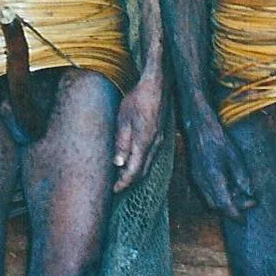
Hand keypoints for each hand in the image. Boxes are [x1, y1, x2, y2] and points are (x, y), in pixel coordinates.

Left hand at [113, 75, 164, 190]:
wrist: (157, 85)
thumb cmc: (137, 99)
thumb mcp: (124, 120)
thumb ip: (122, 143)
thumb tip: (118, 164)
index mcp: (145, 142)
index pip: (134, 171)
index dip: (124, 182)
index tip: (114, 190)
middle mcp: (155, 145)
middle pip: (142, 171)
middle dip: (129, 181)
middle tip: (116, 187)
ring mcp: (160, 140)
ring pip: (148, 165)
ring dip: (136, 173)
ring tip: (121, 177)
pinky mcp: (160, 135)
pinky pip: (151, 156)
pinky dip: (141, 163)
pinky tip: (132, 161)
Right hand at [186, 115, 256, 220]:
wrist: (199, 127)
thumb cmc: (218, 139)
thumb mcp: (235, 157)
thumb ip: (241, 177)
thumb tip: (248, 193)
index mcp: (213, 178)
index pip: (224, 204)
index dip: (235, 214)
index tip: (244, 220)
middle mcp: (202, 182)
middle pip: (216, 206)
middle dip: (231, 209)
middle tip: (248, 202)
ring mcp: (197, 179)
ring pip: (210, 200)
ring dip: (224, 203)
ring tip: (240, 194)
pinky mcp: (196, 175)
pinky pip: (206, 192)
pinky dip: (218, 195)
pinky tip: (229, 186)